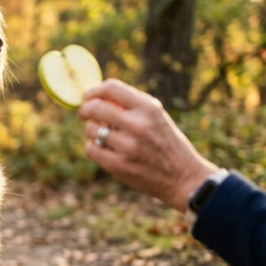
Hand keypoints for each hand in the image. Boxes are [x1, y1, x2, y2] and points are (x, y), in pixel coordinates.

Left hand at [77, 79, 218, 212]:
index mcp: (148, 108)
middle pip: (94, 107)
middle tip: (83, 115)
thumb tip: (96, 95)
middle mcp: (138, 124)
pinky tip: (104, 150)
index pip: (111, 88)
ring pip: (91, 129)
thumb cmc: (165, 142)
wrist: (182, 176)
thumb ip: (131, 104)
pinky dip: (94, 148)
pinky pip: (91, 149)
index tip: (87, 96)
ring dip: (92, 132)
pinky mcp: (119, 165)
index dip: (94, 91)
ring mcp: (128, 146)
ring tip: (105, 137)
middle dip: (84, 110)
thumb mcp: (156, 117)